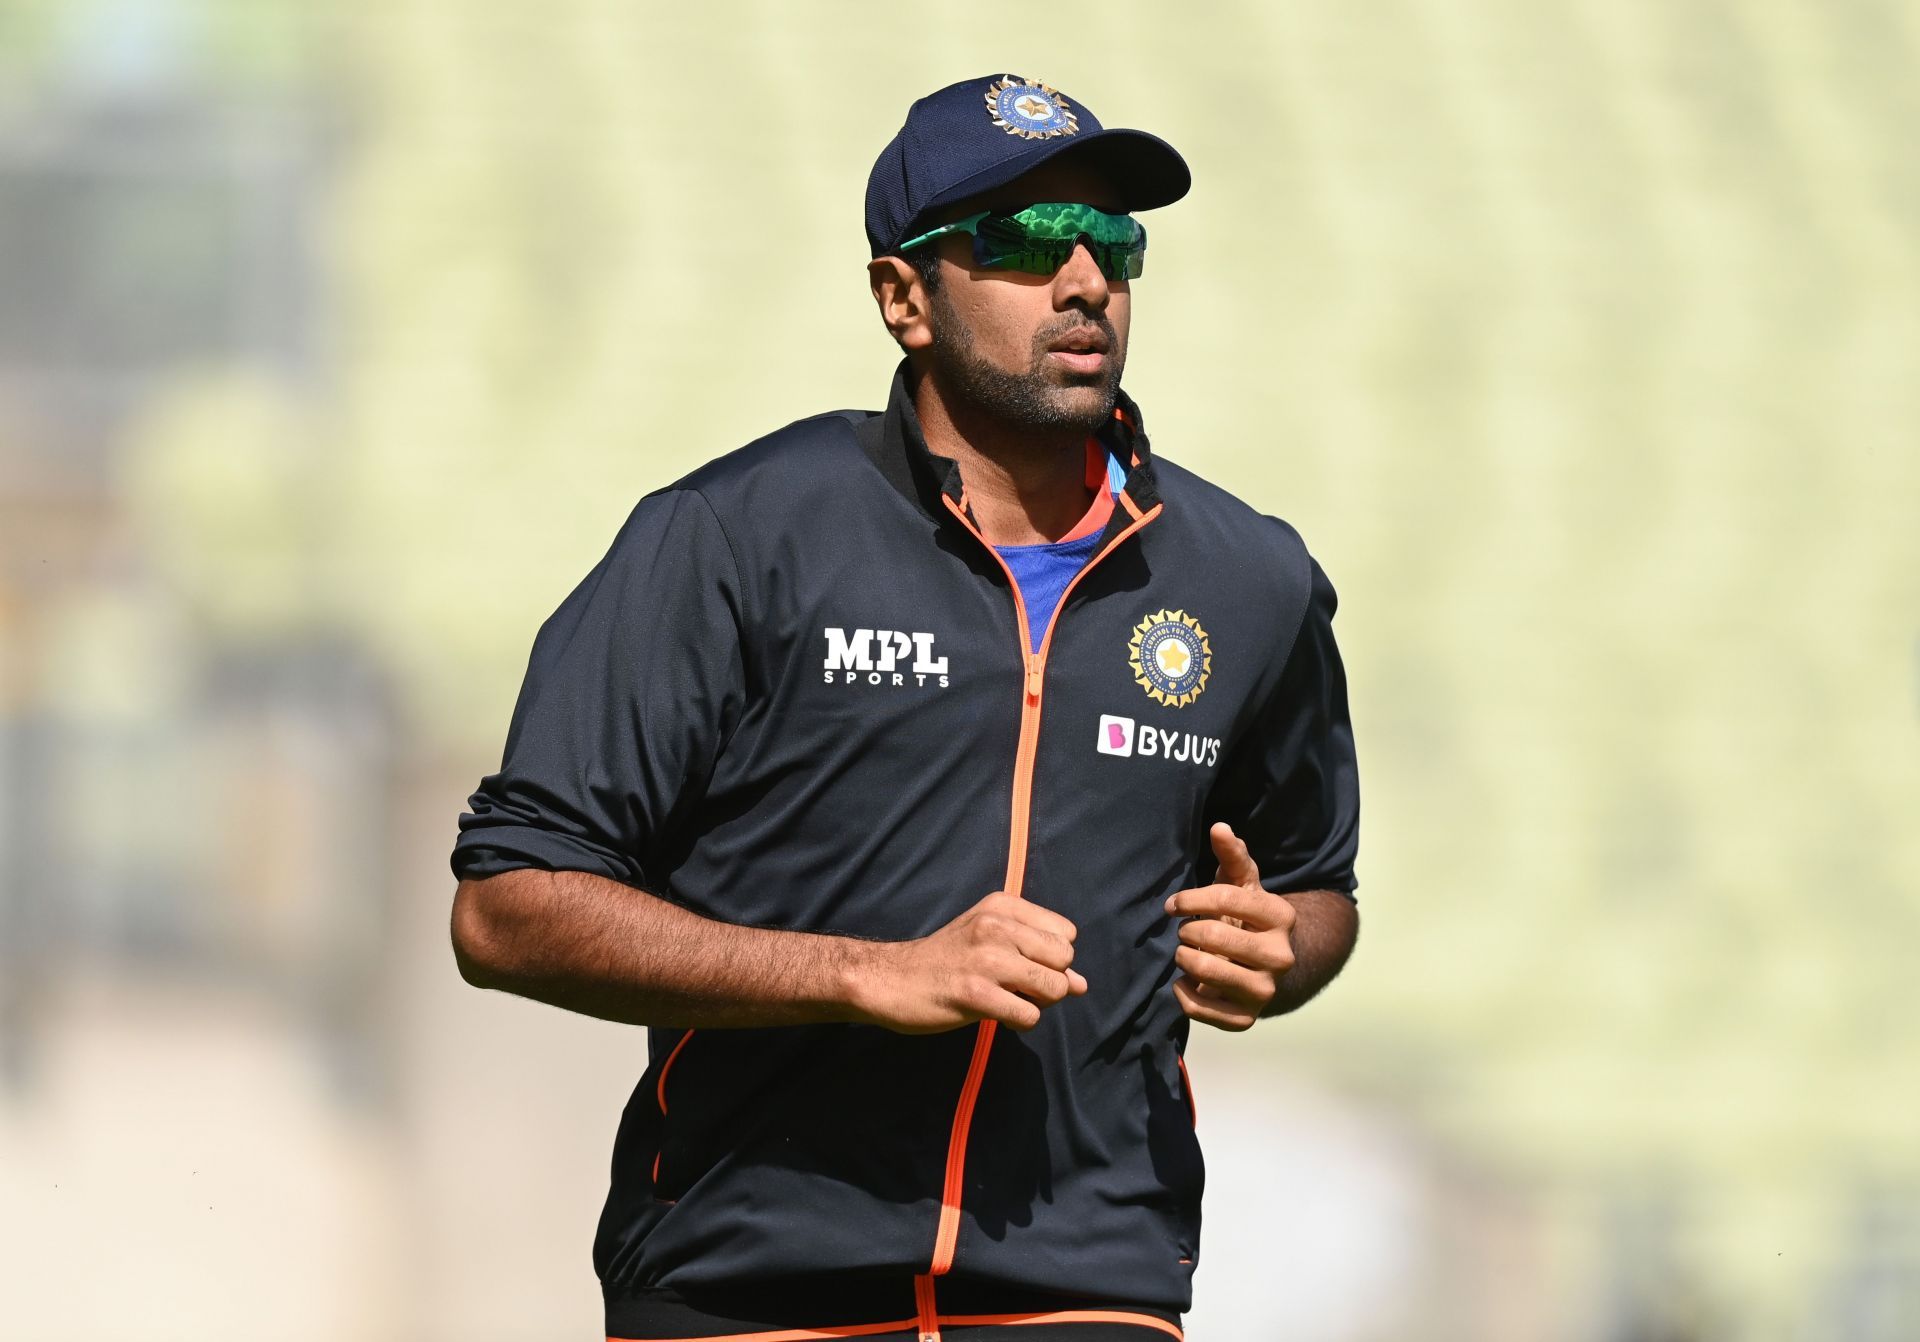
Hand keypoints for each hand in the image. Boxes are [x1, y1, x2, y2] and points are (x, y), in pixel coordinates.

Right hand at [850, 891, 1088, 1034]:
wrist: (891, 980)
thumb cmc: (945, 961)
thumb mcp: (990, 942)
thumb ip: (1037, 956)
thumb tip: (1082, 985)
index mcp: (1002, 906)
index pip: (1066, 933)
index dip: (1052, 957)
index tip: (1023, 966)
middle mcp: (996, 926)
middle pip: (1064, 959)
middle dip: (1050, 981)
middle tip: (1017, 988)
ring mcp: (985, 959)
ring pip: (1054, 987)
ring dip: (1037, 1004)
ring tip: (1007, 1001)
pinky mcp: (974, 993)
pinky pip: (1029, 1016)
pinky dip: (1020, 1023)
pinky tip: (995, 1015)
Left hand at [1164, 823, 1295, 1030]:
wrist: (1262, 967)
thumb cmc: (1244, 917)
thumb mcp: (1241, 884)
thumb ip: (1232, 855)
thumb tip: (1219, 827)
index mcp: (1281, 916)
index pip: (1226, 899)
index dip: (1190, 898)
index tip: (1173, 904)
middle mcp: (1281, 956)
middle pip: (1213, 936)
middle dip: (1187, 930)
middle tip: (1183, 931)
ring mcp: (1266, 990)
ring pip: (1207, 971)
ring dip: (1184, 959)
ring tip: (1184, 953)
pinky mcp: (1247, 1019)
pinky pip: (1201, 1009)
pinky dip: (1184, 994)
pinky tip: (1185, 981)